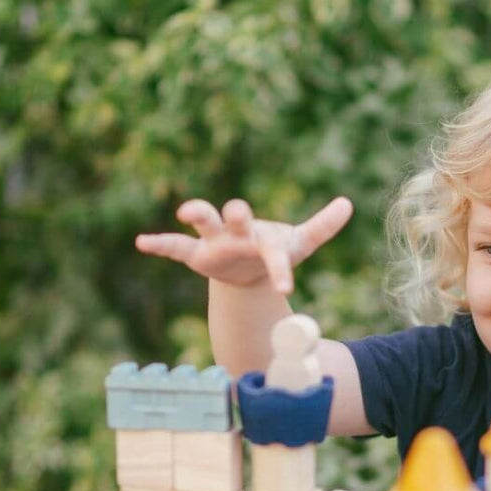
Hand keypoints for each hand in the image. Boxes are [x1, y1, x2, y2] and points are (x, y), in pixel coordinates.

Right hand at [135, 196, 352, 295]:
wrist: (250, 268)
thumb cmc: (275, 253)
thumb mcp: (298, 245)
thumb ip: (321, 227)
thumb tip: (348, 203)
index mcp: (263, 234)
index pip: (272, 250)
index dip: (279, 269)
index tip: (286, 288)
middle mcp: (238, 232)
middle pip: (235, 214)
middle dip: (236, 213)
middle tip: (239, 214)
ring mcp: (215, 241)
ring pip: (204, 221)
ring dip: (197, 212)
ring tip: (186, 210)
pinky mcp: (197, 254)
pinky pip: (175, 247)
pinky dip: (159, 243)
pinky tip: (141, 242)